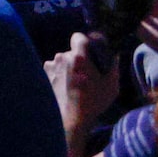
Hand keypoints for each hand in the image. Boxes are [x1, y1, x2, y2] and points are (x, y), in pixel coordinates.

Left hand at [46, 31, 120, 156]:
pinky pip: (54, 70)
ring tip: (75, 84)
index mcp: (78, 57)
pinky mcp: (43, 75)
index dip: (85, 42)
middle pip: (71, 52)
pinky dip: (59, 75)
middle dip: (78, 59)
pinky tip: (65, 88)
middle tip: (86, 74)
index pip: (78, 37)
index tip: (90, 52)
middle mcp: (61, 57)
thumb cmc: (94, 102)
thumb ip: (113, 66)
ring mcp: (50, 66)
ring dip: (68, 68)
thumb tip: (113, 54)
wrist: (70, 119)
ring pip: (62, 61)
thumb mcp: (111, 85)